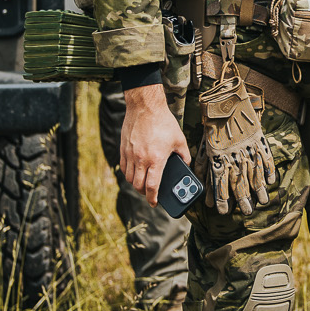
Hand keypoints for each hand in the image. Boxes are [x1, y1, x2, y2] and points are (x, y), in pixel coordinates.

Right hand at [117, 81, 191, 206]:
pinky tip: (135, 172)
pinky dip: (129, 174)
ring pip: (129, 178)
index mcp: (156, 159)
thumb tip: (185, 165)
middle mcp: (141, 159)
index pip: (152, 186)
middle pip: (138, 186)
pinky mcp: (124, 148)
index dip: (153, 198)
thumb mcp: (180, 140)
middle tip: (150, 193)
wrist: (145, 107)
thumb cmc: (164, 122)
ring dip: (136, 184)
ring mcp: (130, 154)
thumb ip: (184, 155)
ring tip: (143, 183)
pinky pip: (123, 167)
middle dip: (144, 193)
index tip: (155, 203)